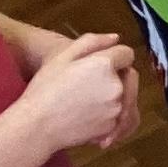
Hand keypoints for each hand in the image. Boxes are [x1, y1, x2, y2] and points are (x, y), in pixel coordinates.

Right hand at [17, 32, 138, 155]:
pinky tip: (98, 117)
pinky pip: (123, 120)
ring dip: (117, 97)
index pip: (127, 54)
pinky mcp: (113, 127)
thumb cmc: (45, 90)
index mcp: (105, 65)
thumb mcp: (62, 56)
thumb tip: (115, 38)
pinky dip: (116, 118)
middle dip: (118, 77)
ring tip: (90, 102)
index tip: (100, 65)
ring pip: (128, 98)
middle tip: (90, 85)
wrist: (37, 126)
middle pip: (130, 76)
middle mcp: (116, 86)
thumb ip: (92, 42)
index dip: (115, 57)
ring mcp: (117, 109)